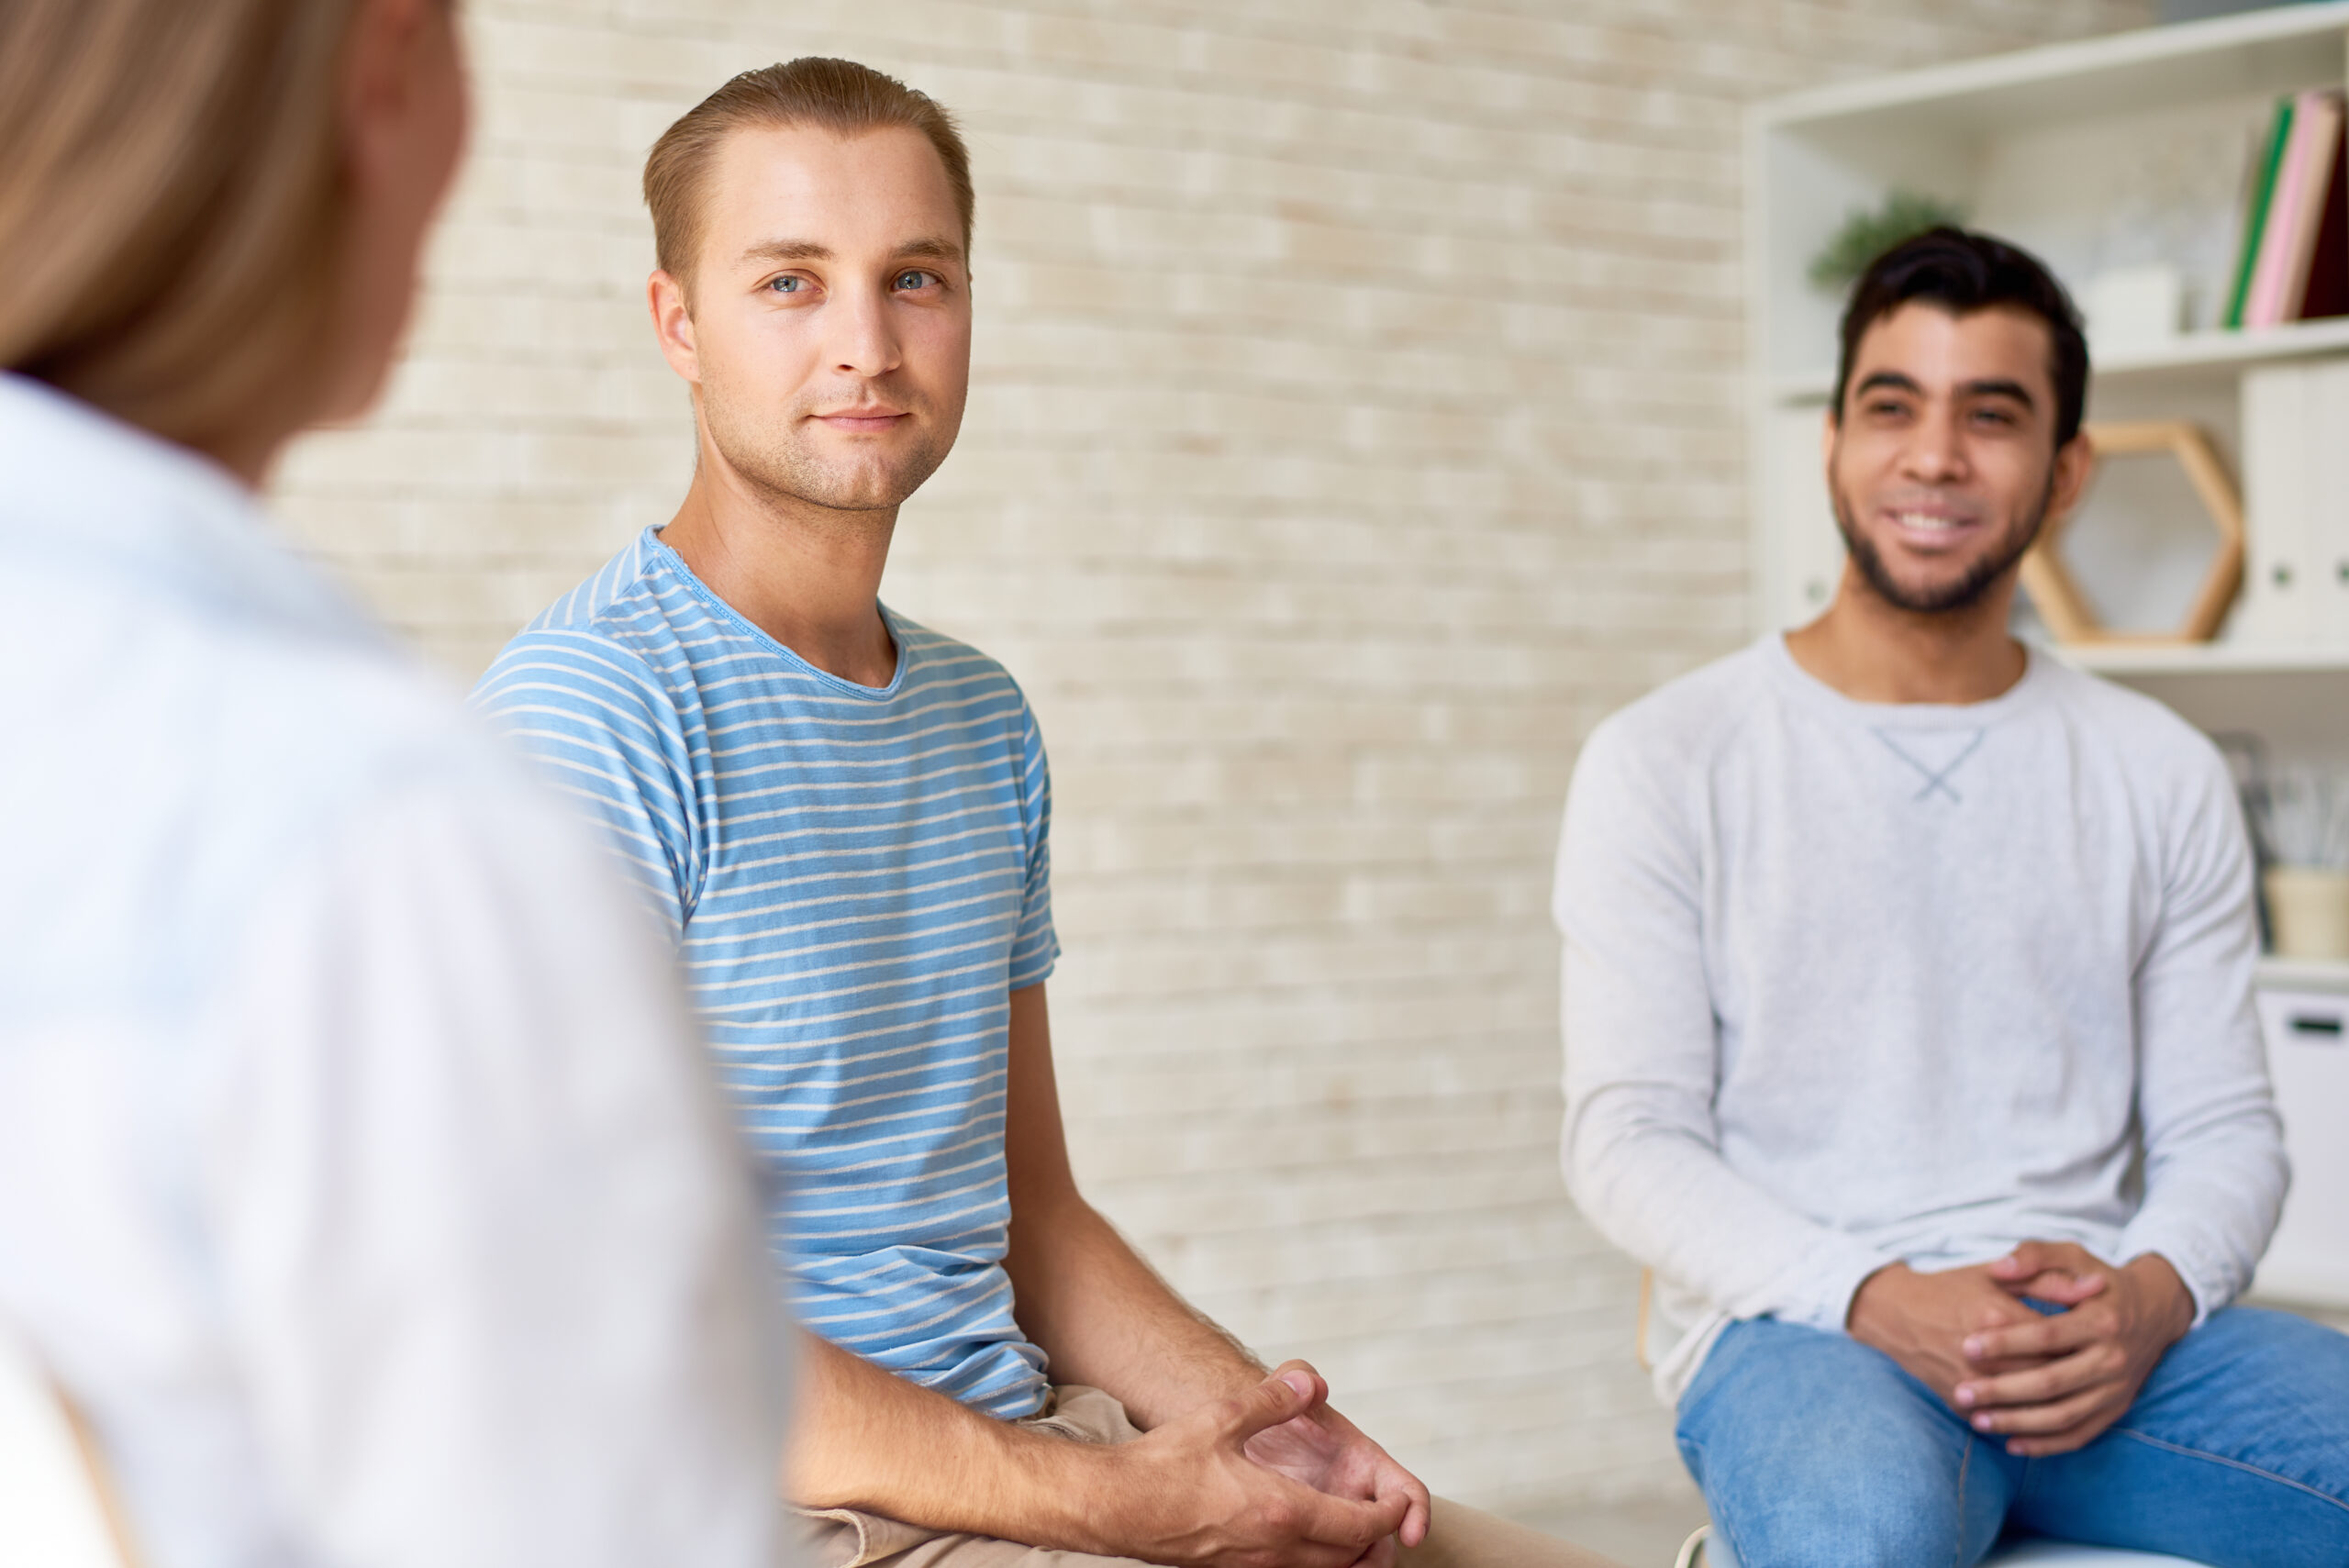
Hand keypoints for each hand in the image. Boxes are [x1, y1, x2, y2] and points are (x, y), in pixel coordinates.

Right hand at [1094, 1367, 1412, 1567]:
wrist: (1114, 1508)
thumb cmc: (1165, 1465)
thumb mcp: (1223, 1419)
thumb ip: (1273, 1401)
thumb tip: (1313, 1383)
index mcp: (1283, 1511)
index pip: (1358, 1526)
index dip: (1386, 1515)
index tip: (1398, 1503)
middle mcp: (1276, 1549)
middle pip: (1346, 1557)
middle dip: (1372, 1541)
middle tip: (1384, 1518)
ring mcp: (1253, 1567)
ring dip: (1342, 1554)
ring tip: (1351, 1531)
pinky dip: (1310, 1561)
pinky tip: (1300, 1538)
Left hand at [1241, 1361, 1431, 1565]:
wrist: (1237, 1436)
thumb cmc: (1267, 1413)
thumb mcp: (1279, 1390)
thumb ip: (1295, 1377)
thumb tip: (1313, 1384)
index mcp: (1365, 1465)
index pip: (1407, 1492)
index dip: (1416, 1512)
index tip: (1413, 1534)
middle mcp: (1356, 1498)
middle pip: (1385, 1539)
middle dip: (1381, 1559)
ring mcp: (1334, 1523)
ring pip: (1355, 1558)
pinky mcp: (1309, 1544)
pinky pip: (1323, 1564)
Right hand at [1848, 1260, 2096, 1404]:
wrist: (1895, 1311)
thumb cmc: (1952, 1287)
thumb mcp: (1997, 1274)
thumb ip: (2048, 1279)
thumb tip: (2098, 1286)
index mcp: (1997, 1313)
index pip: (2057, 1341)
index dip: (2085, 1346)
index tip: (2102, 1345)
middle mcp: (1984, 1352)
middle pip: (2047, 1377)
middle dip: (2076, 1380)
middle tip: (2098, 1377)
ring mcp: (1969, 1379)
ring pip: (2027, 1405)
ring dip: (2057, 1407)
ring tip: (2079, 1400)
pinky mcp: (1957, 1399)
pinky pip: (2001, 1419)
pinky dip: (2026, 1424)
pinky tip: (2046, 1419)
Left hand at [1953, 1244, 2193, 1456]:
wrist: (2154, 1310)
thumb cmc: (2101, 1279)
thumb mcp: (2074, 1255)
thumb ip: (2036, 1256)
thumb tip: (1999, 1267)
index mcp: (2101, 1321)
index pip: (2046, 1335)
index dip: (2005, 1342)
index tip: (1967, 1346)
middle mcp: (2113, 1359)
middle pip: (2051, 1382)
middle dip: (2003, 1390)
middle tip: (1961, 1391)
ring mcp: (2117, 1390)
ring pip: (2063, 1415)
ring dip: (2018, 1423)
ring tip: (1977, 1420)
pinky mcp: (2116, 1410)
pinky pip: (2080, 1435)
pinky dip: (2046, 1445)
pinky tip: (2011, 1445)